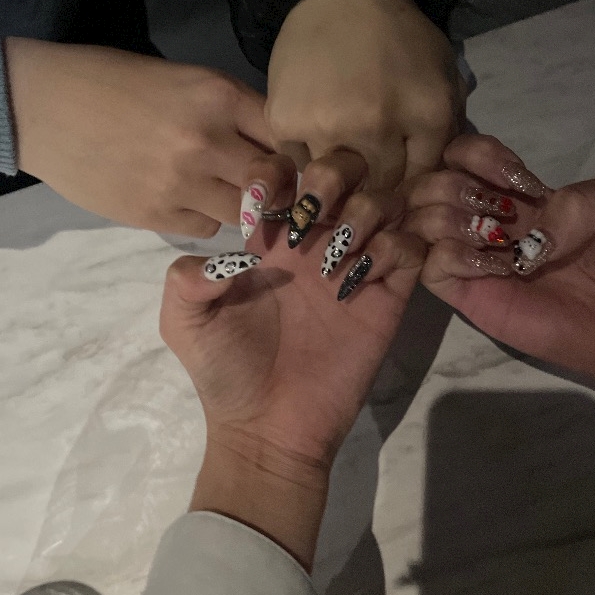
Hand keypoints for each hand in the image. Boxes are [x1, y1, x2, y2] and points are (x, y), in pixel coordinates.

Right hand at [5, 38, 272, 234]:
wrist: (42, 106)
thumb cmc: (112, 81)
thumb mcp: (182, 79)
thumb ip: (229, 109)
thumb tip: (271, 143)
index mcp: (218, 96)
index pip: (286, 135)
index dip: (295, 150)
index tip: (292, 159)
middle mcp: (207, 142)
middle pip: (274, 181)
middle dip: (277, 186)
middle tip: (268, 186)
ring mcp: (181, 183)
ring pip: (245, 212)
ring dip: (241, 206)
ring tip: (219, 190)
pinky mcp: (154, 215)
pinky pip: (205, 227)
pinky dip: (203, 216)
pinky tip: (183, 197)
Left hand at [160, 202, 424, 566]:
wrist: (267, 428)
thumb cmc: (224, 371)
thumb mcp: (183, 320)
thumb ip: (187, 275)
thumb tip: (226, 250)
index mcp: (270, 235)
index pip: (285, 169)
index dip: (276, 170)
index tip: (261, 206)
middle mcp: (317, 239)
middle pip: (345, 167)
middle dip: (333, 174)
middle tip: (311, 214)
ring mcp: (356, 264)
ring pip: (383, 198)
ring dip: (363, 212)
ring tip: (334, 257)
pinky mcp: (388, 296)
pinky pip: (410, 247)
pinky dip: (392, 248)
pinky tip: (360, 279)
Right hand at [266, 0, 465, 188]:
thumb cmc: (399, 38)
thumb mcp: (442, 77)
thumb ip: (448, 130)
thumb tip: (437, 182)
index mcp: (428, 115)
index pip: (422, 180)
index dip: (411, 182)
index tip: (400, 175)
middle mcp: (378, 126)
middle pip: (379, 187)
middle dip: (377, 181)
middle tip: (369, 166)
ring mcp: (328, 126)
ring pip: (336, 183)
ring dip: (338, 173)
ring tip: (339, 152)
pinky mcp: (286, 122)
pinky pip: (298, 164)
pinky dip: (307, 157)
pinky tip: (316, 134)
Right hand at [405, 134, 594, 392]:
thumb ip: (584, 200)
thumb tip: (534, 234)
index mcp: (518, 194)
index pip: (463, 154)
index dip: (477, 156)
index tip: (522, 182)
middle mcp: (488, 222)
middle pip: (428, 183)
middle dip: (454, 187)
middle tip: (502, 214)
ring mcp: (477, 262)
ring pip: (418, 224)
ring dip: (447, 220)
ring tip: (496, 241)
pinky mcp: (476, 301)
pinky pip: (432, 271)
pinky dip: (452, 259)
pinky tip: (496, 269)